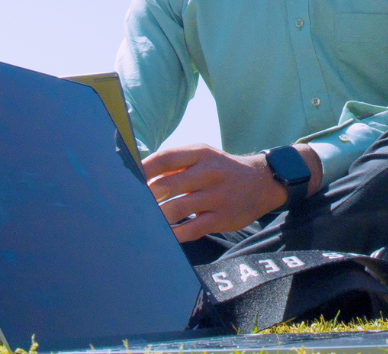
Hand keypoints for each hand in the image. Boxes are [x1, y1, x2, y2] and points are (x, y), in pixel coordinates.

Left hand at [142, 143, 321, 241]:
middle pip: (167, 185)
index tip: (126, 178)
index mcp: (201, 153)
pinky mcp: (222, 218)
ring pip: (176, 209)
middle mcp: (209, 173)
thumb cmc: (221, 169)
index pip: (165, 159)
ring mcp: (216, 197)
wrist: (261, 183)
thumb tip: (139, 173)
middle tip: (130, 203)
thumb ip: (175, 164)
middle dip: (147, 196)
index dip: (142, 169)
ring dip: (156, 216)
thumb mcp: (203, 156)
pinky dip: (173, 233)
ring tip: (143, 220)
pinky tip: (163, 234)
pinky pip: (191, 229)